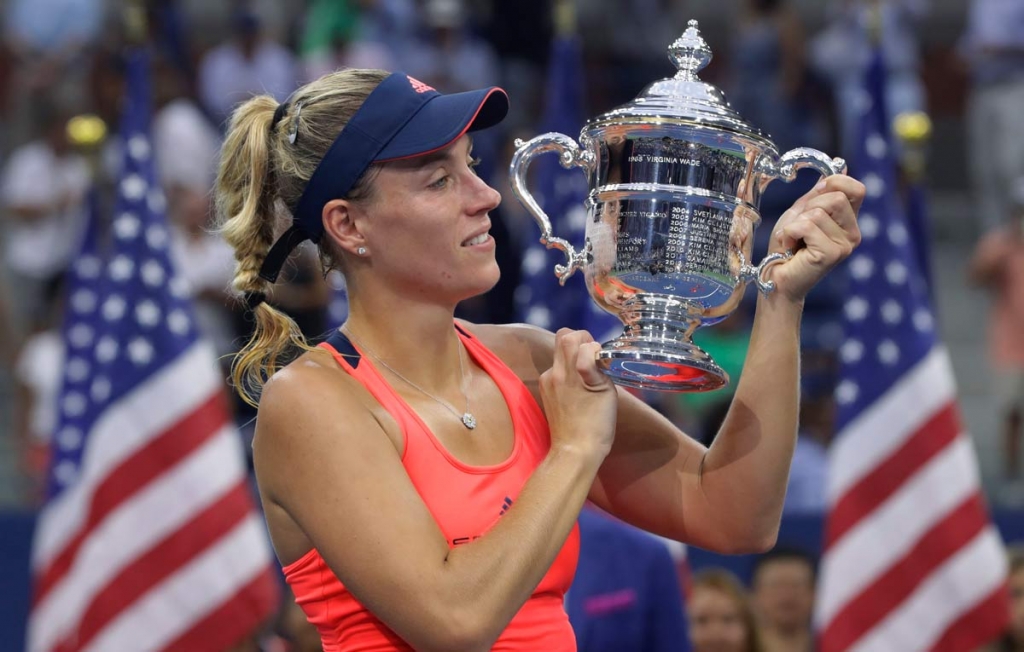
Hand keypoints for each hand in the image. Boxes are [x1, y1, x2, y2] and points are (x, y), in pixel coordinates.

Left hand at [539, 329, 617, 459]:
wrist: (575, 450)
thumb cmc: (597, 425)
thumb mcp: (607, 392)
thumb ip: (598, 368)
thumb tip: (595, 354)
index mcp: (572, 373)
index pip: (574, 339)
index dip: (590, 343)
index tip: (600, 355)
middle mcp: (555, 373)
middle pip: (562, 337)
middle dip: (579, 339)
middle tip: (591, 354)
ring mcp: (547, 381)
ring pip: (558, 352)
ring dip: (572, 354)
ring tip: (585, 372)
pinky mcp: (544, 389)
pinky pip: (556, 368)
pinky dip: (567, 369)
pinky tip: (576, 385)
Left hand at [768, 174, 864, 301]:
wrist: (775, 276)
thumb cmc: (787, 246)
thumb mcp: (802, 211)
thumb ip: (820, 192)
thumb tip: (841, 166)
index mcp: (849, 221)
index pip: (857, 189)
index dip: (834, 183)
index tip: (813, 197)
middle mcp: (853, 233)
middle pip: (836, 197)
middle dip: (808, 207)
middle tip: (798, 227)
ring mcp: (846, 245)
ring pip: (819, 212)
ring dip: (797, 222)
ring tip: (794, 239)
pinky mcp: (833, 254)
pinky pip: (808, 226)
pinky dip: (791, 232)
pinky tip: (791, 247)